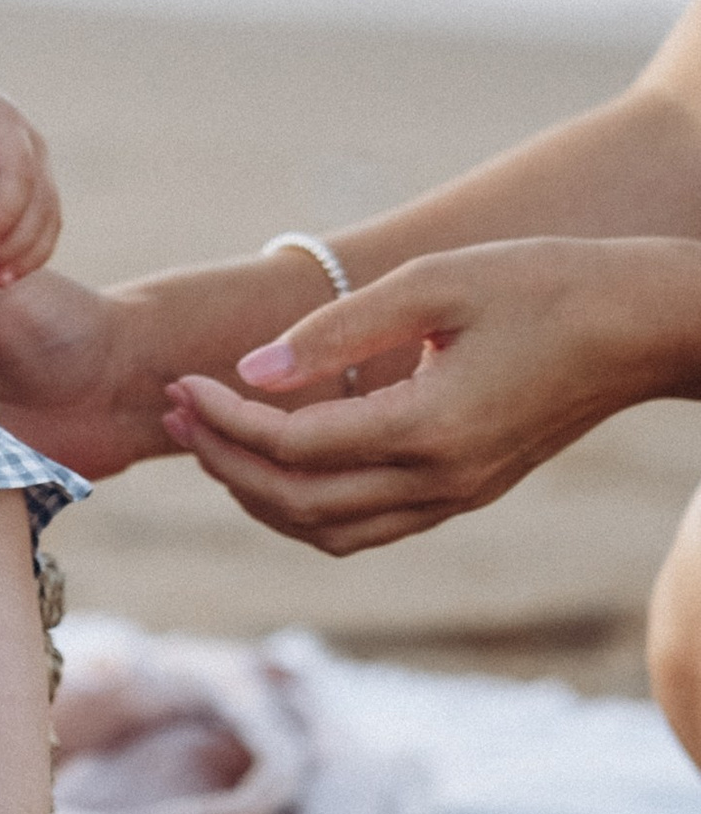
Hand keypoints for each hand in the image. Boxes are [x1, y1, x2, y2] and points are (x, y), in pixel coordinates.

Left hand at [0, 63, 60, 284]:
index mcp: (6, 125)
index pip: (20, 175)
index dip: (6, 212)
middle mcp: (32, 147)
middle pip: (42, 201)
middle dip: (18, 241)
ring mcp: (37, 167)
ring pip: (49, 217)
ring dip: (28, 252)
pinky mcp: (30, 187)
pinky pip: (42, 223)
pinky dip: (28, 250)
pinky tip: (4, 273)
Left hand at [160, 236, 700, 554]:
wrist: (639, 324)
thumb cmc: (540, 283)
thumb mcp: (432, 282)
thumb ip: (336, 332)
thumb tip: (249, 371)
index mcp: (431, 428)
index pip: (295, 447)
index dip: (224, 421)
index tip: (181, 382)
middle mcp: (441, 481)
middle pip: (299, 503)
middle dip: (223, 460)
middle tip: (174, 408)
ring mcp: (456, 496)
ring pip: (330, 531)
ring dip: (259, 493)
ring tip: (209, 436)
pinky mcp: (465, 492)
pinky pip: (367, 526)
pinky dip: (306, 505)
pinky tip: (276, 456)